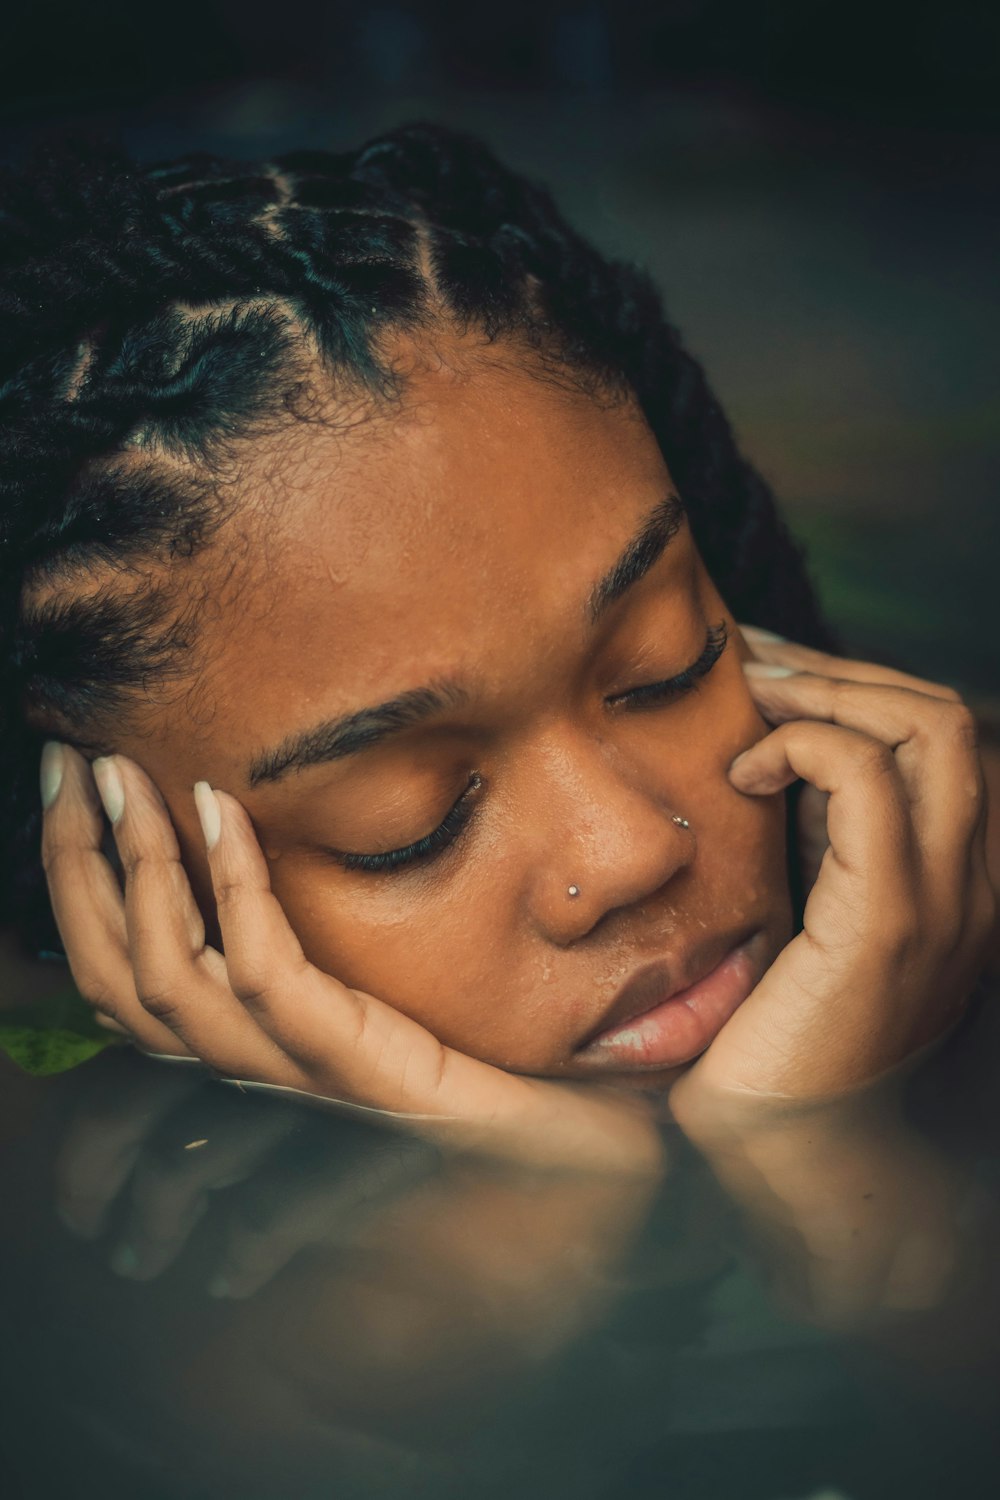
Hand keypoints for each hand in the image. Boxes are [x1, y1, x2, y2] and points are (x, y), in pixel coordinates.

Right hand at [41, 745, 665, 1174]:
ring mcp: (313, 1074)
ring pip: (170, 981)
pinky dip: (234, 887)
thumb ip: (352, 932)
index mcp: (269, 1046)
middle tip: (70, 761)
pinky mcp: (369, 1070)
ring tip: (126, 775)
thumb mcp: (415, 978)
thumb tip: (298, 825)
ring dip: (136, 869)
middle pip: (121, 979)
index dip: (83, 887)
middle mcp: (269, 1069)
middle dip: (78, 867)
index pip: (131, 979)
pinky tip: (224, 809)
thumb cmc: (523, 1065)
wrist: (611, 1156)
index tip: (78, 780)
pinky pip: (269, 975)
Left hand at [671, 630, 996, 1121]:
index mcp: (944, 883)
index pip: (938, 744)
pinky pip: (869, 784)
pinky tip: (744, 770)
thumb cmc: (768, 1049)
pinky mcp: (886, 924)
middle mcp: (964, 886)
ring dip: (830, 689)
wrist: (784, 1166)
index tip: (773, 675)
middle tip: (755, 666)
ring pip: (928, 730)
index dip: (860, 690)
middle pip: (945, 720)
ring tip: (750, 698)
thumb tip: (767, 768)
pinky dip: (806, 746)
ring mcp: (939, 904)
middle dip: (845, 672)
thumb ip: (812, 852)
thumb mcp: (799, 923)